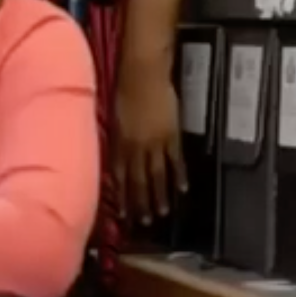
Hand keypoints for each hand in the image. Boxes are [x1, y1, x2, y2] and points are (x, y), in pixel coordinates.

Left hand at [112, 60, 185, 224]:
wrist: (143, 73)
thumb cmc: (123, 89)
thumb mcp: (114, 117)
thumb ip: (115, 140)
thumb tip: (115, 158)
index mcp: (119, 143)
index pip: (120, 176)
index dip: (122, 196)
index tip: (124, 214)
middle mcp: (136, 147)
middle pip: (139, 180)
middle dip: (141, 203)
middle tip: (144, 222)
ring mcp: (156, 142)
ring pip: (157, 175)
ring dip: (159, 195)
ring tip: (162, 214)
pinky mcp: (172, 134)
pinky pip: (176, 160)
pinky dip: (179, 175)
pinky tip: (182, 189)